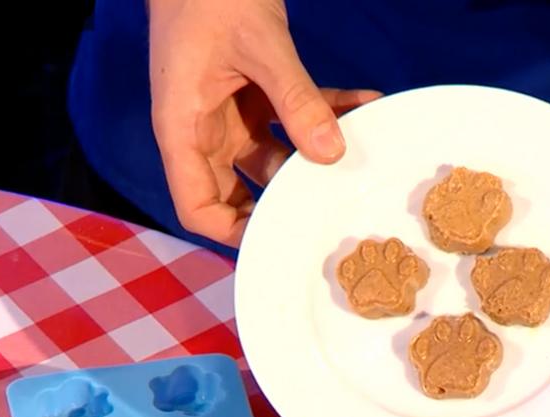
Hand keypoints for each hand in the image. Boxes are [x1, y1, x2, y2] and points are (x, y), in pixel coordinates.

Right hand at [149, 0, 380, 245]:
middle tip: (330, 206)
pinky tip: (365, 102)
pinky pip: (290, 115)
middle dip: (283, 199)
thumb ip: (295, 99)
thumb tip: (332, 152)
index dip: (231, 231)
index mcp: (183, 129)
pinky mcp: (253, 91)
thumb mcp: (259, 47)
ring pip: (273, 156)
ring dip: (314, 153)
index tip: (277, 236)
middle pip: (237, 190)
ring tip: (359, 151)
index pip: (197, 206)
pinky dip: (326, 111)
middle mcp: (204, 129)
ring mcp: (229, 112)